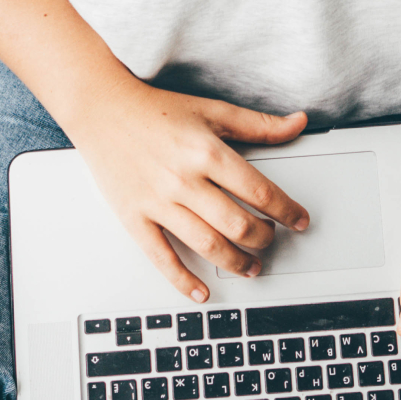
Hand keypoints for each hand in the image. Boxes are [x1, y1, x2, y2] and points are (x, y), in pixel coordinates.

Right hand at [64, 86, 312, 302]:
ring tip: (250, 266)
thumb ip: (259, 124)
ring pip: (207, 245)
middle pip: (238, 225)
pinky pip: (162, 257)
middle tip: (271, 241)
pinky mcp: (135, 218)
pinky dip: (183, 280)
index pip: (261, 192)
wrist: (101, 108)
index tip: (299, 221)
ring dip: (236, 262)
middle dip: (264, 240)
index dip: (288, 212)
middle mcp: (185, 180)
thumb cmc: (154, 109)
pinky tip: (201, 291)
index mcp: (208, 152)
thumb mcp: (213, 110)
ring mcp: (159, 203)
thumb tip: (298, 123)